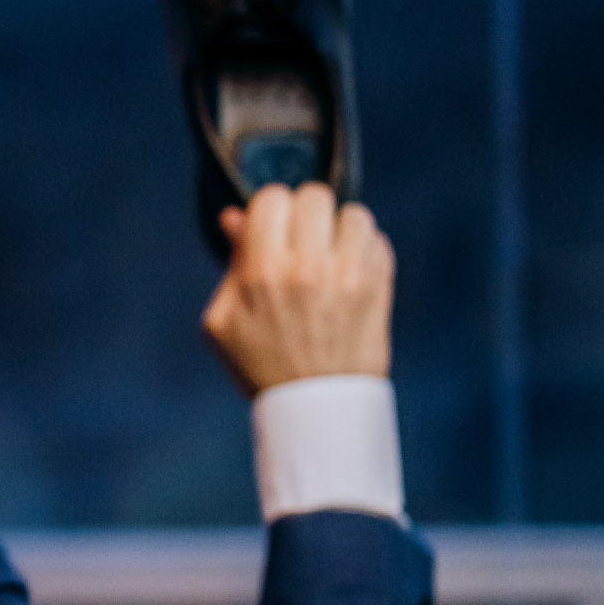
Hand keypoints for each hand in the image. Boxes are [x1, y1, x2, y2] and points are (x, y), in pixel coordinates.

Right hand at [201, 183, 392, 397]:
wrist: (315, 409)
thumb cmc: (262, 365)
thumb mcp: (224, 322)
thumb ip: (230, 265)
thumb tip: (233, 217)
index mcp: (263, 272)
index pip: (272, 198)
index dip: (269, 211)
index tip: (271, 230)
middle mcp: (308, 267)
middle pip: (314, 195)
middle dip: (305, 214)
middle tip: (302, 241)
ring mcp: (349, 275)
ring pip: (353, 213)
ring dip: (340, 230)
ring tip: (331, 257)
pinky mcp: (379, 287)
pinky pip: (378, 241)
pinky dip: (365, 251)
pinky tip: (350, 274)